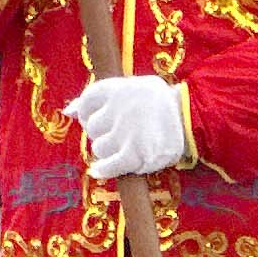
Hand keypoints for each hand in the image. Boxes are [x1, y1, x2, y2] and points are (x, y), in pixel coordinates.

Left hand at [70, 74, 187, 180]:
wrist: (190, 116)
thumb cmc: (159, 101)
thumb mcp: (131, 86)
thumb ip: (98, 96)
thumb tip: (67, 111)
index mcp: (117, 88)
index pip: (86, 101)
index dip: (88, 112)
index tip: (99, 117)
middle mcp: (118, 109)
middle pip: (91, 128)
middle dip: (101, 132)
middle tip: (118, 132)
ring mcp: (125, 133)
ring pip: (98, 148)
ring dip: (108, 151)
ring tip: (124, 146)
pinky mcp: (134, 154)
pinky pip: (109, 166)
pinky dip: (104, 170)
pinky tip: (102, 169)